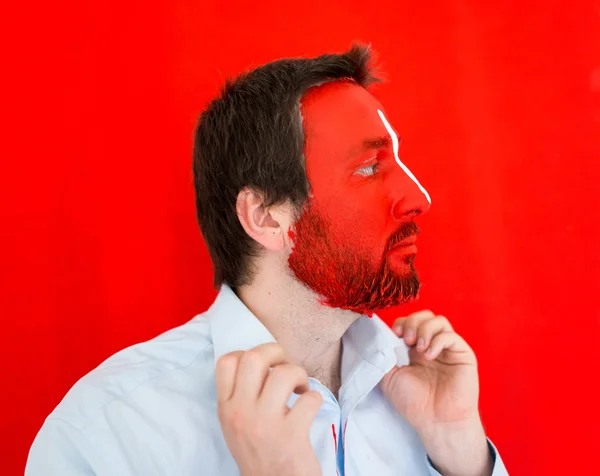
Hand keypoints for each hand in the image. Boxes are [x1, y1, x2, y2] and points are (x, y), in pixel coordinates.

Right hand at [215, 343, 322, 475]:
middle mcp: (241, 412)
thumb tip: (263, 360)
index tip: (264, 366)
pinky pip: (310, 399)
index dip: (248, 353)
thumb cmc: (258, 452)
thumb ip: (242, 395)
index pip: (226, 361)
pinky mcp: (291, 434)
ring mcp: (265, 423)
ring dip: (299, 374)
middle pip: (255, 358)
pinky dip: (315, 398)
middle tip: (285, 367)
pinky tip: (310, 408)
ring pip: (284, 374)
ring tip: (300, 388)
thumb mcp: (236, 424)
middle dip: (277, 353)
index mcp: (226, 408)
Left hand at [380, 311, 492, 475]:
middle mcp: (432, 346)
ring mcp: (448, 350)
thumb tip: (376, 338)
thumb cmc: (414, 403)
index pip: (409, 322)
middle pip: (425, 316)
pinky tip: (429, 355)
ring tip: (418, 347)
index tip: (394, 334)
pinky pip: (451, 336)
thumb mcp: (390, 377)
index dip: (401, 323)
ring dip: (425, 329)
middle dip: (413, 322)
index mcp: (414, 350)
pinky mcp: (462, 355)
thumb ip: (384, 357)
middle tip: (406, 339)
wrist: (435, 422)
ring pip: (439, 321)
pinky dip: (438, 340)